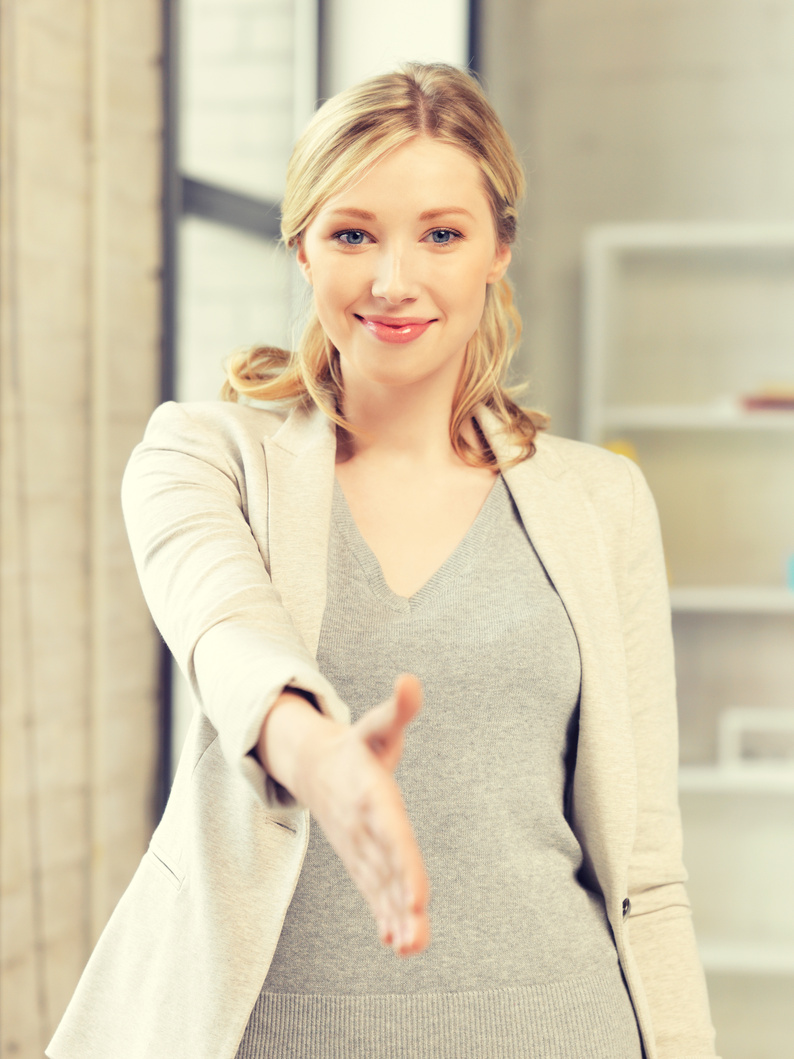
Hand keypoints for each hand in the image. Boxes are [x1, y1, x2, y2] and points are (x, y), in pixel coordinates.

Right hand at [289, 674, 429, 955]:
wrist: (313, 763)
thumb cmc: (357, 743)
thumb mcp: (377, 724)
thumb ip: (398, 709)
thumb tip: (410, 680)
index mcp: (370, 795)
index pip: (392, 833)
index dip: (405, 866)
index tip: (419, 899)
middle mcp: (364, 827)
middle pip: (385, 869)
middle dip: (400, 904)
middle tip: (417, 938)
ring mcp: (359, 846)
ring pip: (379, 887)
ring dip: (395, 918)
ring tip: (414, 948)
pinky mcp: (360, 857)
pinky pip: (373, 890)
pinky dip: (384, 914)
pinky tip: (400, 942)